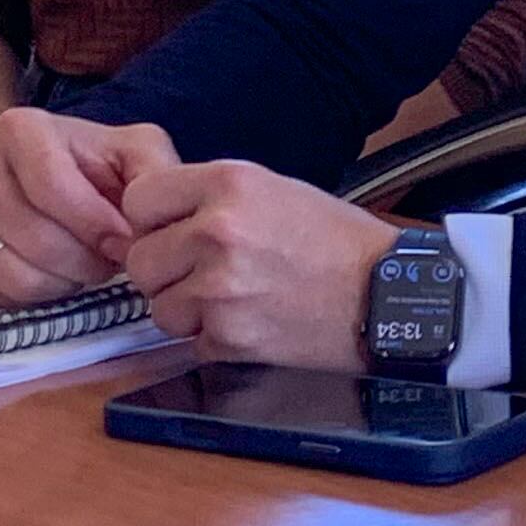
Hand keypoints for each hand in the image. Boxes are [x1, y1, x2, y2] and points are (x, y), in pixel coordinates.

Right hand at [0, 111, 177, 304]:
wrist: (62, 181)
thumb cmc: (100, 168)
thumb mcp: (139, 154)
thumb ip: (154, 175)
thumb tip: (139, 225)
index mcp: (19, 129)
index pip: (51, 187)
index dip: (94, 226)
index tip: (123, 243)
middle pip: (32, 235)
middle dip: (83, 261)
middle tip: (106, 262)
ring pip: (8, 271)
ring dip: (58, 283)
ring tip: (79, 267)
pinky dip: (22, 297)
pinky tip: (46, 277)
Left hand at [117, 160, 401, 367]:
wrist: (386, 296)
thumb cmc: (338, 241)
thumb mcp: (275, 188)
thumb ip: (212, 197)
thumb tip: (159, 216)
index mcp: (228, 184)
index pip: (139, 199)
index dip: (152, 219)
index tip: (170, 230)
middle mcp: (216, 233)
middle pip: (140, 259)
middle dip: (164, 270)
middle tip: (201, 271)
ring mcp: (219, 290)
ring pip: (158, 306)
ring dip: (185, 309)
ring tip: (230, 298)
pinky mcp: (228, 338)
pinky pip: (189, 341)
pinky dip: (212, 338)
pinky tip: (250, 321)